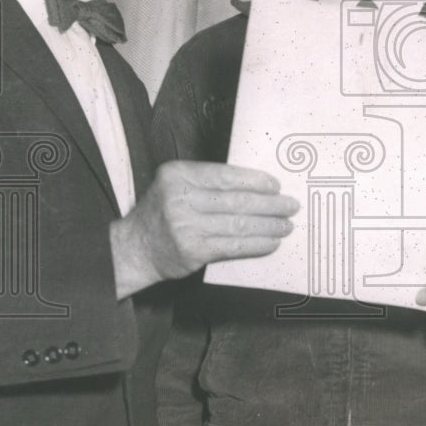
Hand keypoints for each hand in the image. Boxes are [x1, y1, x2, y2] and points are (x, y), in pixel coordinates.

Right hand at [110, 161, 298, 297]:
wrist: (135, 248)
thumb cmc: (164, 212)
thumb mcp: (177, 185)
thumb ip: (208, 182)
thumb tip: (257, 185)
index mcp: (178, 175)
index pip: (225, 175)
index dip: (254, 181)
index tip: (275, 185)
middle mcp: (180, 198)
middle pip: (236, 200)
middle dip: (270, 204)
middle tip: (290, 205)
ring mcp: (185, 226)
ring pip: (239, 224)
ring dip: (269, 225)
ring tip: (286, 225)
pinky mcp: (193, 251)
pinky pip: (234, 246)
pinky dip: (257, 244)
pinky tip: (271, 242)